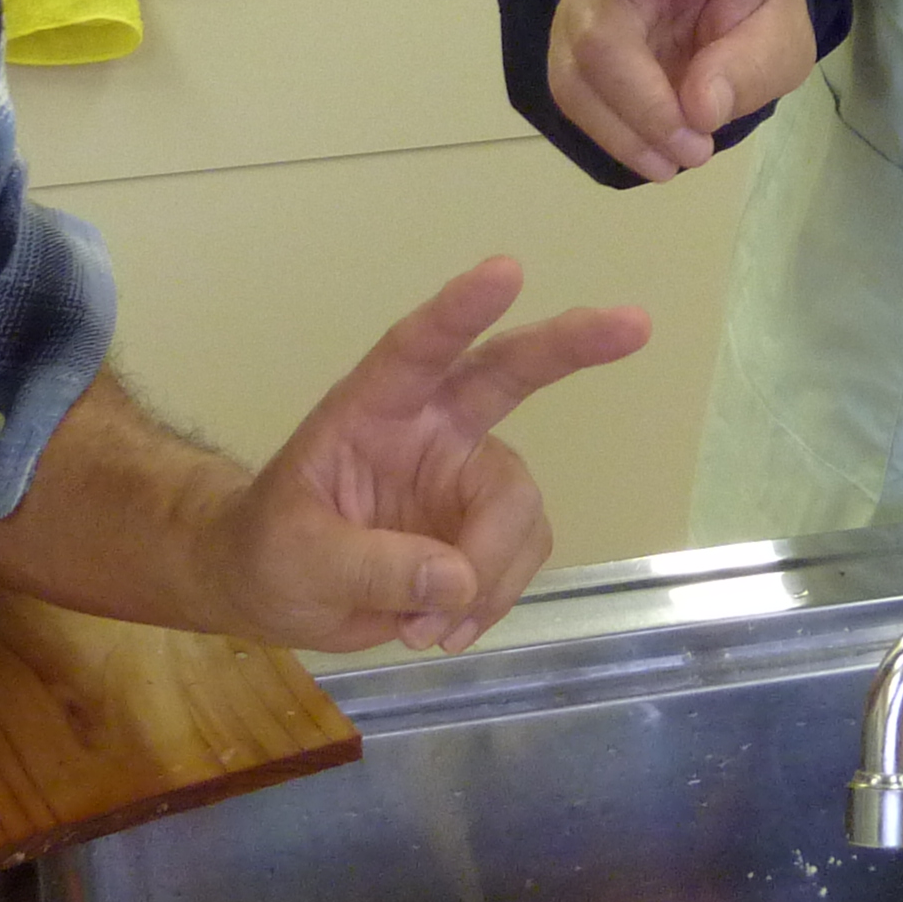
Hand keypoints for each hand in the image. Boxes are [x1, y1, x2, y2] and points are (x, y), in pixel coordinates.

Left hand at [208, 258, 648, 653]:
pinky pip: (519, 558)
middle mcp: (430, 428)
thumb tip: (459, 578)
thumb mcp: (297, 560)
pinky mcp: (482, 528)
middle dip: (570, 347)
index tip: (508, 271)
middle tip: (634, 323)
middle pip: (509, 375)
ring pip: (519, 508)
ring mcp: (463, 477)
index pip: (417, 348)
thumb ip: (371, 566)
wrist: (271, 592)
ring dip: (489, 574)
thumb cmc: (268, 552)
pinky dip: (491, 602)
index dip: (462, 311)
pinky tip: (443, 630)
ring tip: (424, 628)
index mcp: (373, 407)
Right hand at [529, 0, 819, 180]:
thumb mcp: (780, 42)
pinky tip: (656, 157)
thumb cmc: (748, 15)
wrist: (710, 30)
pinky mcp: (570, 42)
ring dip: (634, 118)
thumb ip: (750, 67)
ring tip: (689, 153)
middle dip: (634, 68)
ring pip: (586, 51)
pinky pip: (572, 90)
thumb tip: (698, 108)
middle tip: (694, 141)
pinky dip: (615, 136)